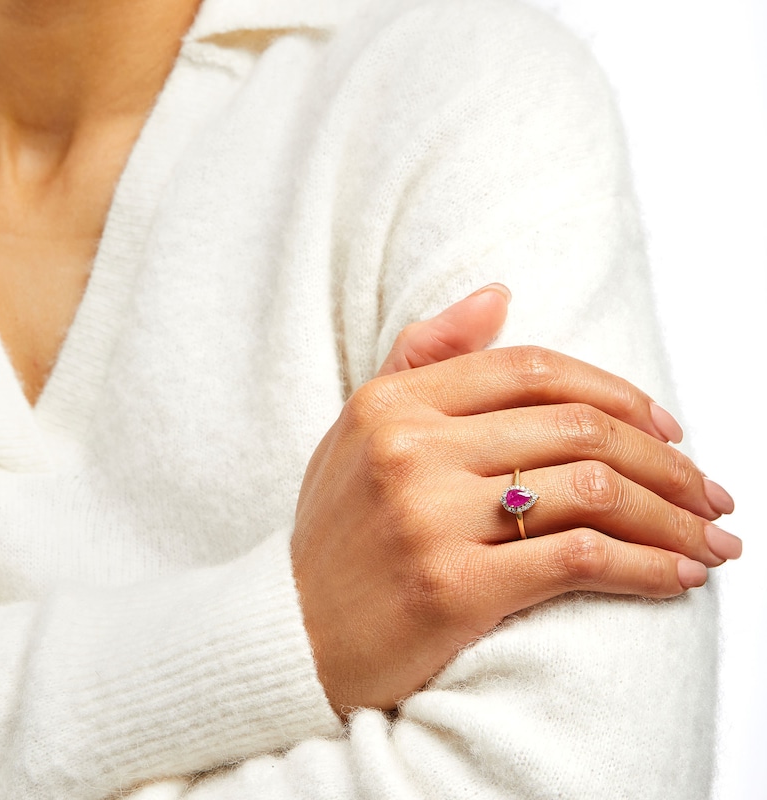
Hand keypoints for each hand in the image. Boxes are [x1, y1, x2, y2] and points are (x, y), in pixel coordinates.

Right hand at [292, 289, 737, 716]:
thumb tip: (499, 294)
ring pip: (591, 491)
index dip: (617, 392)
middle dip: (666, 459)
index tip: (667, 427)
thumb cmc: (337, 530)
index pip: (532, 369)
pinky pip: (577, 560)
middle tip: (708, 488)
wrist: (292, 631)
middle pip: (577, 428)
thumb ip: (425, 354)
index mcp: (393, 404)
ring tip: (710, 534)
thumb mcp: (360, 427)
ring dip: (671, 514)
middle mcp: (411, 450)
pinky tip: (678, 575)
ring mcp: (429, 519)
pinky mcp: (451, 590)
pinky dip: (645, 565)